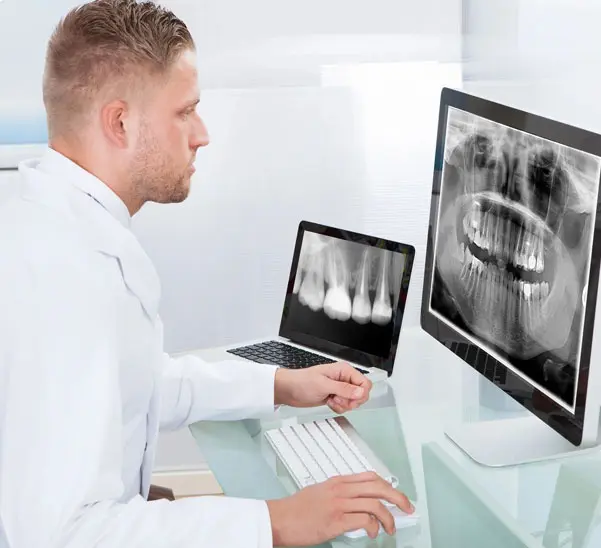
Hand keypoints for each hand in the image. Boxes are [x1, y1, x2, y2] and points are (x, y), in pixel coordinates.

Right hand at [266, 471, 413, 545]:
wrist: (279, 519)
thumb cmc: (296, 509)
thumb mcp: (319, 492)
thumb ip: (338, 493)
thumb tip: (355, 502)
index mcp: (337, 481)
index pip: (370, 477)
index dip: (388, 485)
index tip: (397, 495)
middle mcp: (340, 489)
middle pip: (378, 486)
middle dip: (398, 497)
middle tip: (407, 508)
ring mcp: (338, 504)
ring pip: (374, 504)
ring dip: (388, 518)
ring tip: (390, 528)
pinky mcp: (335, 521)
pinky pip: (364, 521)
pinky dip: (373, 528)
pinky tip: (372, 533)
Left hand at [274, 362, 371, 413]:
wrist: (289, 390)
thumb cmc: (302, 382)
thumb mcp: (323, 385)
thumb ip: (344, 389)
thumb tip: (360, 392)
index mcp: (344, 370)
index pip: (365, 383)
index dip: (360, 393)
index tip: (351, 398)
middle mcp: (344, 378)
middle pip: (361, 394)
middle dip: (351, 401)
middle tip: (338, 399)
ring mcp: (340, 388)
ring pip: (354, 401)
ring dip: (343, 405)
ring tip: (332, 400)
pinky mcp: (335, 396)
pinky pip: (345, 406)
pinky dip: (338, 407)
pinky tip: (329, 402)